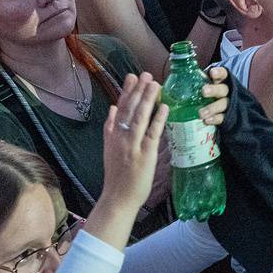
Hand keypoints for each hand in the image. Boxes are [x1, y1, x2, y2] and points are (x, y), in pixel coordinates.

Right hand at [97, 73, 169, 216]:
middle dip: (138, 91)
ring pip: (140, 118)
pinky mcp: (145, 155)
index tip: (131, 77)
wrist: (117, 198)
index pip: (119, 109)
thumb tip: (112, 108)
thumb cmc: (116, 175)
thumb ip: (110, 128)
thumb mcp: (108, 148)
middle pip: (129, 110)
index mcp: (112, 135)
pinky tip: (164, 107)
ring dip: (147, 100)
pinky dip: (158, 119)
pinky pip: (152, 134)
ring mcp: (133, 146)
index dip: (126, 92)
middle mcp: (121, 138)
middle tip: (146, 74)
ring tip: (155, 84)